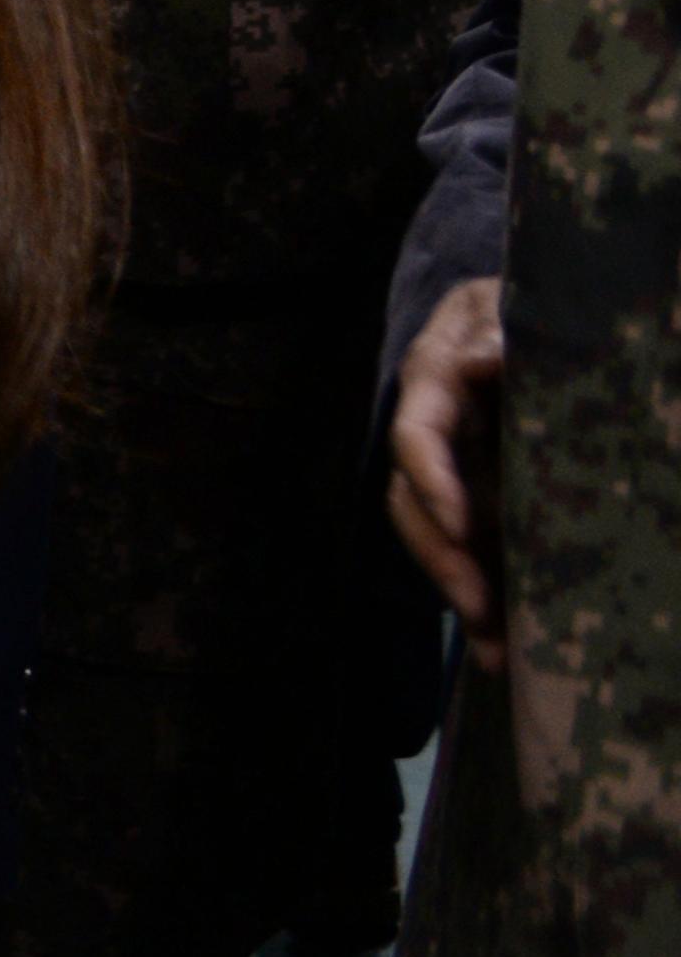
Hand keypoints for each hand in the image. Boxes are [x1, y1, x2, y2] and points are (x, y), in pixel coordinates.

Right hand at [390, 275, 506, 660]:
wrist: (541, 310)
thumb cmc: (520, 300)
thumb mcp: (509, 302)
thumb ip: (501, 329)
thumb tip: (487, 359)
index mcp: (433, 382)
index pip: (416, 436)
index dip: (432, 481)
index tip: (464, 526)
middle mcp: (436, 434)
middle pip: (414, 504)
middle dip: (442, 559)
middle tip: (481, 610)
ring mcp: (459, 468)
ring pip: (440, 539)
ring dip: (463, 595)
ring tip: (498, 655)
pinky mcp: (488, 496)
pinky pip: (478, 551)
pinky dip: (491, 599)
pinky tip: (509, 648)